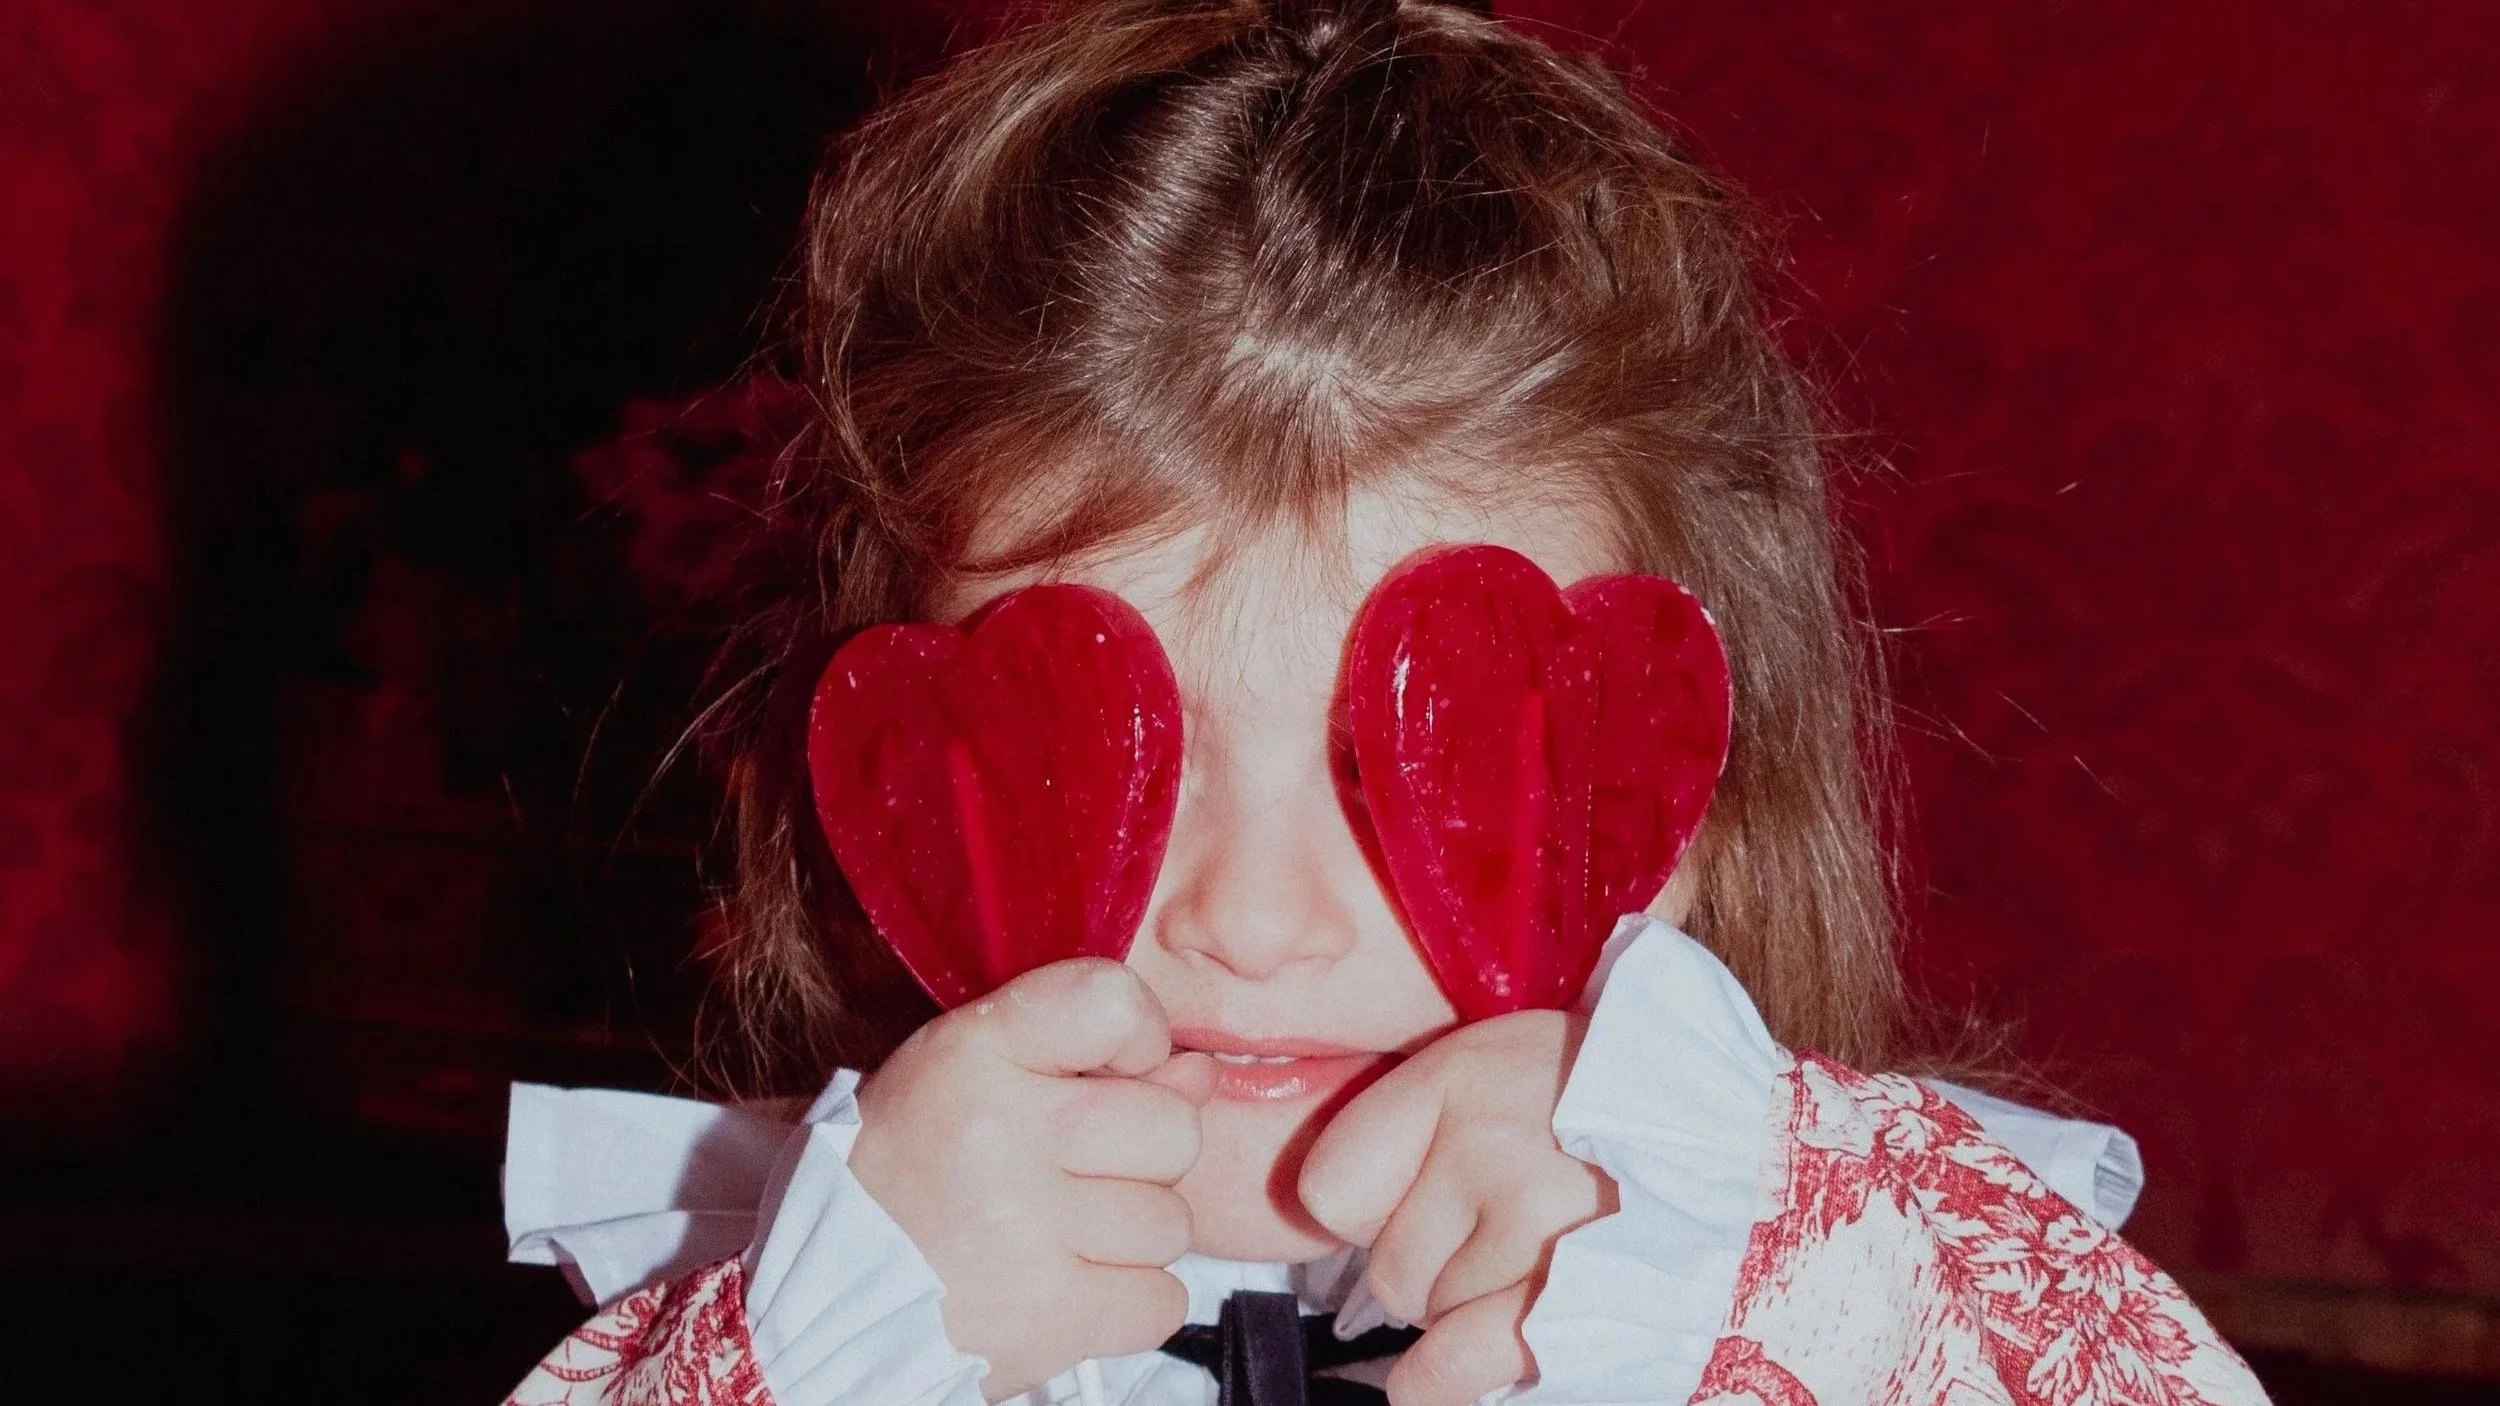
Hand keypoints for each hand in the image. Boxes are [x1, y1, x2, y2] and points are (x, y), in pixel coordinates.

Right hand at [850, 958, 1217, 1400]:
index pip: (1111, 1000)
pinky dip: (1128, 1303)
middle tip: (1073, 1175)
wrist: (822, 1294)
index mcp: (972, 1052)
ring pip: (1171, 1221)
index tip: (1113, 1070)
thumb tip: (1200, 1071)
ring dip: (1128, 1237)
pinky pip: (1162, 1299)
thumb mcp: (966, 1074)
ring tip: (1056, 1236)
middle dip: (1140, 1157)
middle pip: (1172, 1126)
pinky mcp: (1048, 1316)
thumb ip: (1086, 1057)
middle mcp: (1003, 1132)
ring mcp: (1027, 1229)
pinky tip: (1069, 1285)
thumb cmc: (909, 1173)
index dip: (1139, 1037)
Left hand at [1297, 1010, 1615, 1405]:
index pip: (1330, 1189)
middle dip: (1436, 1266)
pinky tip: (1462, 1367)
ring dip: (1475, 1309)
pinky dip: (1442, 1382)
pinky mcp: (1570, 1304)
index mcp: (1466, 1076)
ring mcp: (1533, 1228)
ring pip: (1430, 1317)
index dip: (1372, 1208)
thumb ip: (1424, 1121)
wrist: (1763, 1161)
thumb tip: (1327, 1212)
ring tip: (1553, 1262)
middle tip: (1510, 1235)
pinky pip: (1449, 1370)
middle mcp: (1491, 1146)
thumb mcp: (1513, 1067)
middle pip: (1384, 1267)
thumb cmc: (1625, 1113)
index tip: (1421, 1199)